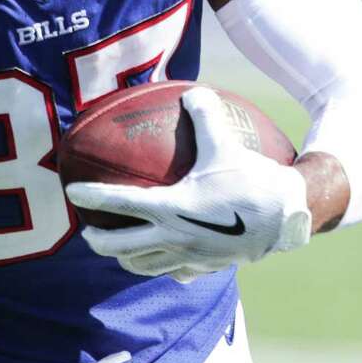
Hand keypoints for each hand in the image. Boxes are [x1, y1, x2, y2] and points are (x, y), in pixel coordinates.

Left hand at [67, 86, 311, 281]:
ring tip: (118, 249)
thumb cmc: (255, 179)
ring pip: (143, 266)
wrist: (289, 217)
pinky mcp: (206, 268)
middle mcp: (173, 237)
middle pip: (120, 247)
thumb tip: (193, 90)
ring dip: (125, 258)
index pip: (120, 202)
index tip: (72, 191)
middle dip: (97, 241)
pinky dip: (162, 266)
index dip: (92, 195)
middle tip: (87, 231)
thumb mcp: (227, 143)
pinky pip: (175, 272)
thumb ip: (205, 115)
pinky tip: (164, 259)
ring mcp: (188, 258)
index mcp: (171, 207)